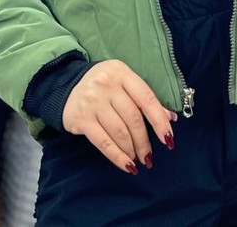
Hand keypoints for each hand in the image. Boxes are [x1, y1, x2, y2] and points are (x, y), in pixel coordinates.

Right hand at [62, 60, 176, 174]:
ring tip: (138, 159)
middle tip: (149, 156)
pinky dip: (117, 157)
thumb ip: (145, 99)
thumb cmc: (104, 86)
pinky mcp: (81, 118)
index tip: (168, 139)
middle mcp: (106, 84)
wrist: (67, 87)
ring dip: (132, 150)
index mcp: (121, 73)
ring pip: (119, 132)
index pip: (146, 98)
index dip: (159, 120)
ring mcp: (92, 101)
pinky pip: (103, 142)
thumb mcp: (124, 84)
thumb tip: (170, 118)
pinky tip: (126, 165)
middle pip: (133, 118)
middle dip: (144, 141)